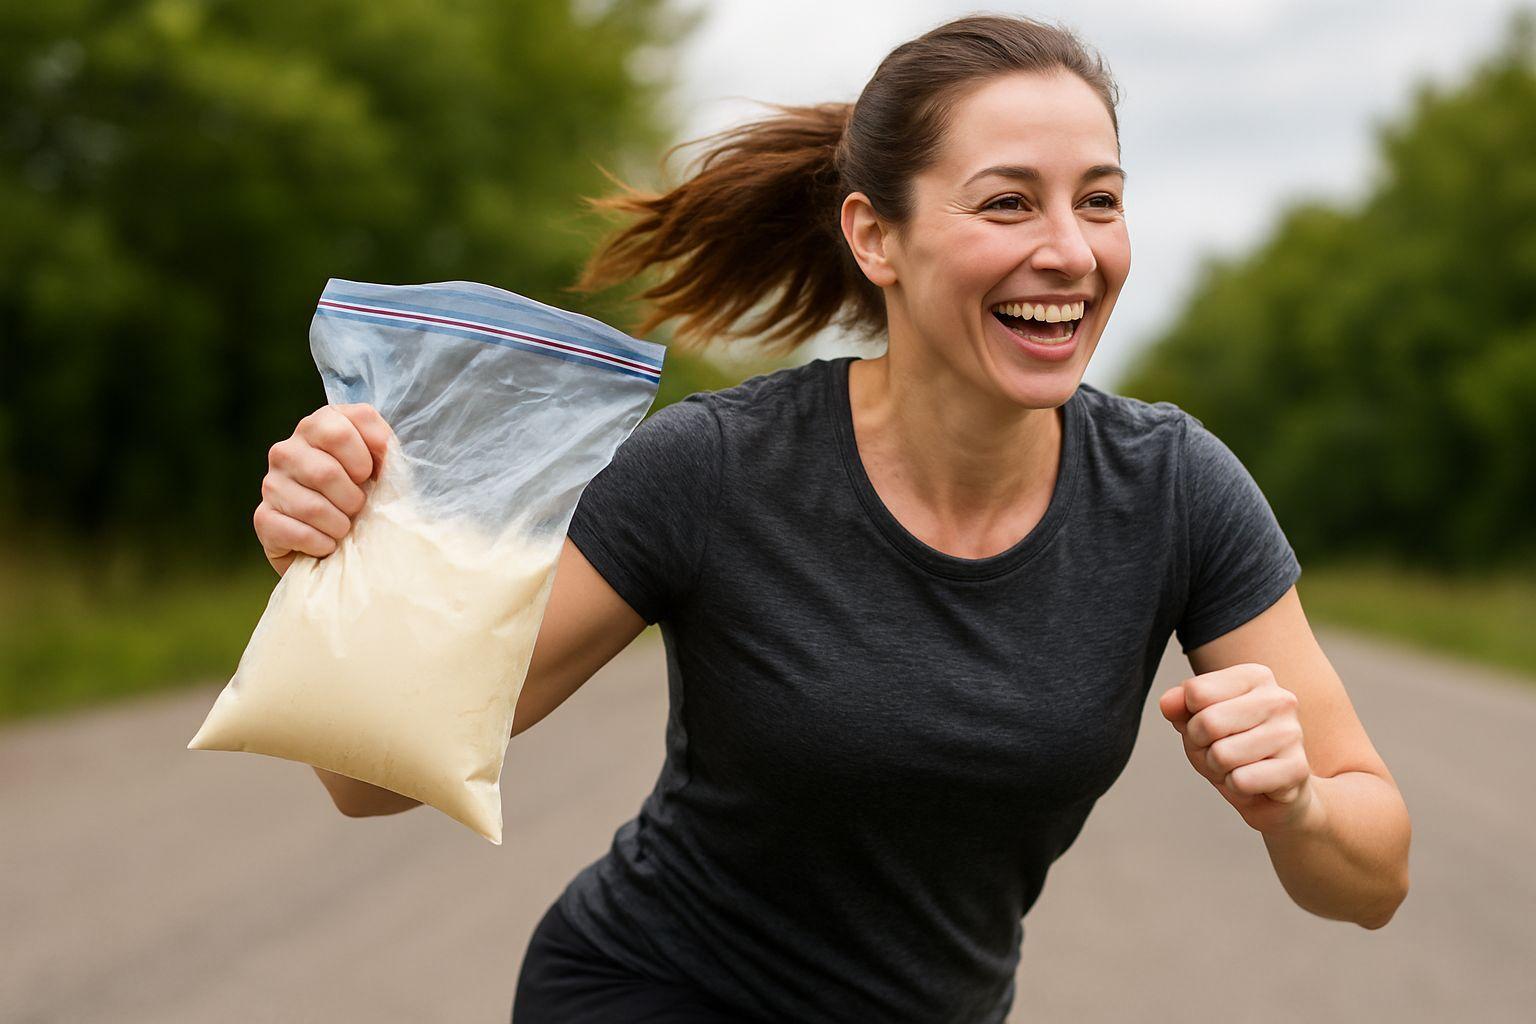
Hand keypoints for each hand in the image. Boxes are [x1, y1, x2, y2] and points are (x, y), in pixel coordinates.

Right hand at [253, 403, 393, 575]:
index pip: (343, 429)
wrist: (340, 542)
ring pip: (312, 508)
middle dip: (353, 499)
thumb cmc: (366, 496)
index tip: (371, 475)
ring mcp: (271, 482)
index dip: (366, 458)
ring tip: (343, 527)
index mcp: (319, 425)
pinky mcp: (263, 518)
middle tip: (358, 508)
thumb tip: (387, 454)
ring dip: (339, 526)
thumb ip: (387, 452)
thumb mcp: (384, 469)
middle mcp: (288, 449)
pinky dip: (322, 544)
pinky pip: (299, 533)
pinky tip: (326, 542)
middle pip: (325, 473)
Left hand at [1158, 663, 1319, 834]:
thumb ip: (1180, 706)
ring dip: (1218, 769)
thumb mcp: (1197, 722)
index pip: (1195, 692)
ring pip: (1221, 755)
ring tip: (1238, 767)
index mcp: (1254, 676)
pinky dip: (1236, 787)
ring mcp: (1291, 733)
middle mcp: (1279, 698)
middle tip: (1220, 753)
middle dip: (1201, 747)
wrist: (1273, 793)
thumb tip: (1168, 702)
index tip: (1210, 730)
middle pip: (1207, 722)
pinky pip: (1240, 780)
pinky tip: (1254, 783)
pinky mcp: (1296, 768)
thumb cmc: (1233, 748)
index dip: (1190, 719)